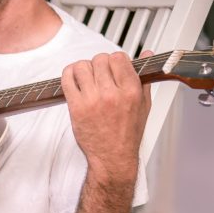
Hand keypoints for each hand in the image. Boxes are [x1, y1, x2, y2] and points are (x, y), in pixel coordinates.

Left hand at [61, 50, 152, 182]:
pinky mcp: (76, 107)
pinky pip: (67, 80)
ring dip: (82, 68)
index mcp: (131, 91)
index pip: (118, 58)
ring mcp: (93, 100)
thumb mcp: (144, 105)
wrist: (112, 157)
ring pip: (82, 66)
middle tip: (98, 74)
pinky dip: (68, 75)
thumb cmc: (127, 134)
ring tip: (86, 77)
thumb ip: (144, 77)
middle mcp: (112, 94)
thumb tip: (146, 55)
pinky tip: (73, 79)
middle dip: (98, 64)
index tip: (112, 67)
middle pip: (99, 60)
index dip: (114, 60)